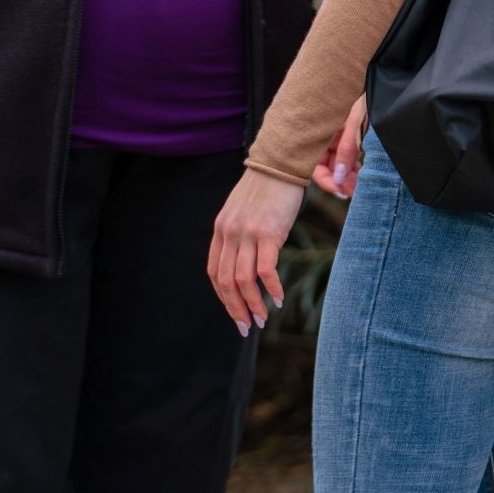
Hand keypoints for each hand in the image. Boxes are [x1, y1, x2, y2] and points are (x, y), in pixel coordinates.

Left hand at [207, 170, 305, 335]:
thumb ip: (238, 235)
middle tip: (246, 327)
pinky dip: (271, 288)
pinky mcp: (269, 232)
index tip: (235, 313)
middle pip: (226, 281)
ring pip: (244, 280)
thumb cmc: (265, 189)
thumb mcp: (241, 212)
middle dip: (236, 309)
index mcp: (221, 230)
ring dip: (253, 304)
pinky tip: (278, 298)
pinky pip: (265, 269)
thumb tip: (244, 263)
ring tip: (263, 319)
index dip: (223, 297)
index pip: (214, 272)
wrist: (279, 164)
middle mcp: (230, 233)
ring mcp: (248, 233)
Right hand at [311, 95, 366, 197]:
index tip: (342, 192)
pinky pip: (345, 153)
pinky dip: (353, 163)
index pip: (313, 166)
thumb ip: (347, 150)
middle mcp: (322, 134)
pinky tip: (362, 170)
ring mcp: (334, 134)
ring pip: (336, 161)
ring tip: (361, 183)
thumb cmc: (360, 94)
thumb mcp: (354, 123)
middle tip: (354, 190)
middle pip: (325, 165)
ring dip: (348, 173)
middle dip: (339, 179)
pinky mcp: (345, 132)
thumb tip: (340, 179)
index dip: (327, 181)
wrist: (369, 74)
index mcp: (316, 131)